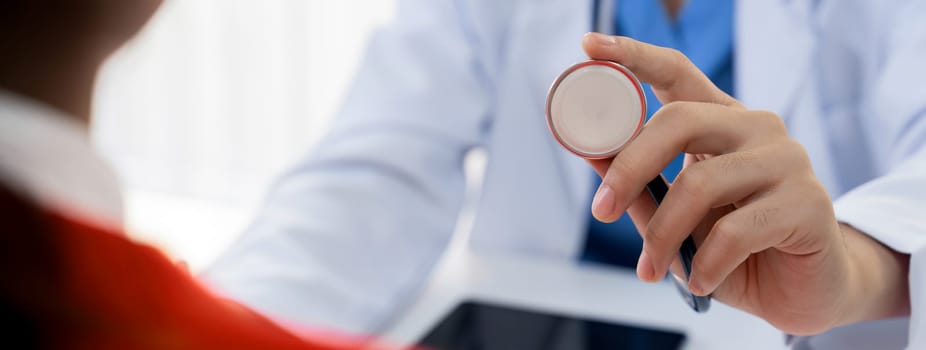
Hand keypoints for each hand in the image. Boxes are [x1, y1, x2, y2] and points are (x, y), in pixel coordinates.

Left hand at [581, 33, 909, 334]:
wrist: (803, 290)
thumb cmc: (734, 248)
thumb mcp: (677, 217)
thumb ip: (641, 186)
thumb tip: (590, 152)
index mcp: (720, 120)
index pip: (676, 72)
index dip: (631, 56)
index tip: (588, 46)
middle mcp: (755, 127)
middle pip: (678, 120)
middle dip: (628, 168)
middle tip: (601, 212)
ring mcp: (786, 159)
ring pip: (700, 184)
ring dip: (661, 236)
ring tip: (650, 270)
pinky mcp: (808, 202)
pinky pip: (734, 232)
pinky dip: (704, 264)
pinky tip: (699, 282)